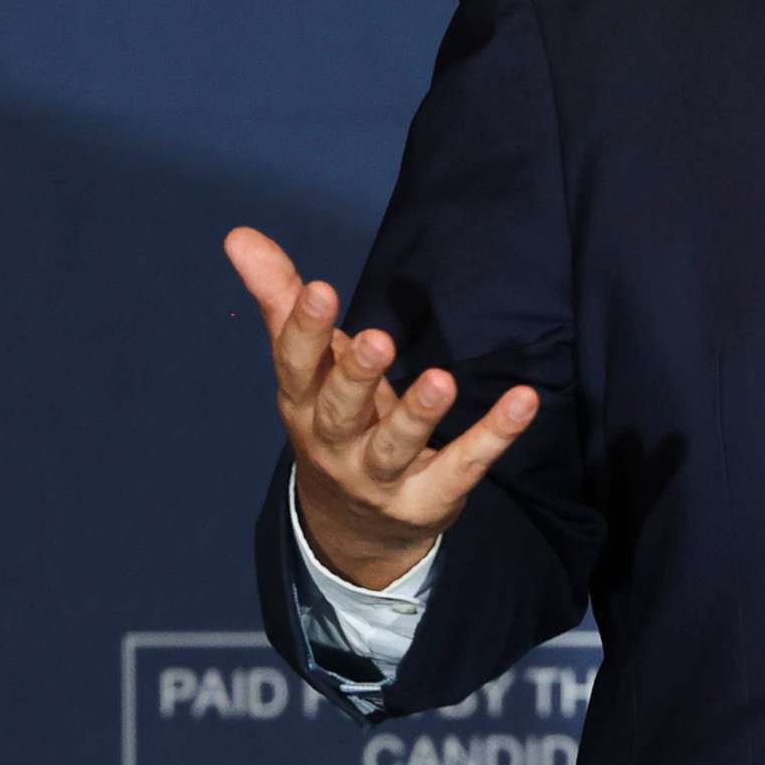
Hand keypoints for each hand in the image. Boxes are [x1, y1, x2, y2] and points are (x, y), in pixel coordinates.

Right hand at [224, 225, 538, 590]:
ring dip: (419, 413)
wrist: (350, 529)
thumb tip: (240, 235)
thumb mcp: (307, 367)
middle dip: (355, 377)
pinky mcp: (429, 497)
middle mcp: (335, 444)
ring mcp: (381, 478)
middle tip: (376, 339)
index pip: (297, 368)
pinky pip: (464, 464)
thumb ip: (281, 300)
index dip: (304, 331)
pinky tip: (524, 401)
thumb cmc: (331, 421)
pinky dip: (495, 435)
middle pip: (341, 412)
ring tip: (442, 380)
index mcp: (304, 405)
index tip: (318, 288)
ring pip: (396, 446)